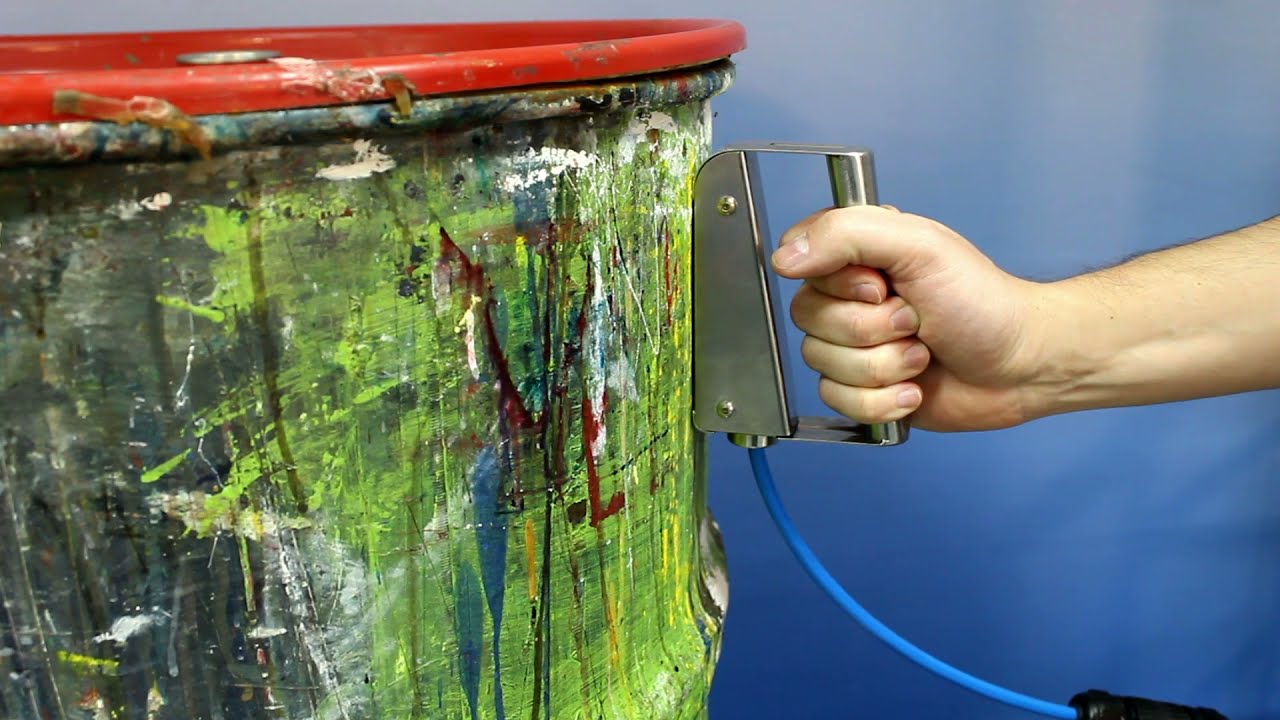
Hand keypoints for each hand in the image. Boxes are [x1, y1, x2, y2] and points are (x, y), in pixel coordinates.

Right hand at [772, 205, 1046, 431]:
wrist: (1019, 366)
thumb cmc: (982, 302)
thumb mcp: (919, 246)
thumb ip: (846, 234)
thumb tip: (784, 257)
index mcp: (857, 255)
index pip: (800, 262)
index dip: (838, 284)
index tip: (880, 285)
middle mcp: (849, 299)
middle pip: (808, 319)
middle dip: (871, 330)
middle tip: (915, 320)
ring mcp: (854, 346)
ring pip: (823, 365)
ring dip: (883, 367)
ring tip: (922, 355)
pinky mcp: (862, 389)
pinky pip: (839, 401)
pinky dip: (884, 400)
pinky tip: (915, 388)